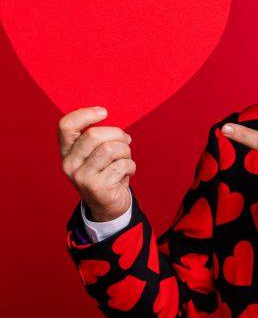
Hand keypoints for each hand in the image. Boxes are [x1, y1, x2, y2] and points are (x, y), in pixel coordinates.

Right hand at [58, 107, 133, 221]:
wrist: (108, 206)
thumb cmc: (106, 172)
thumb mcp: (98, 154)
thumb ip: (100, 138)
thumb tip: (118, 129)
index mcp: (67, 151)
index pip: (65, 126)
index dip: (85, 114)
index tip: (104, 112)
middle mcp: (69, 164)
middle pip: (94, 134)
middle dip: (118, 134)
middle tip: (126, 142)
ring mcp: (81, 177)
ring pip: (110, 149)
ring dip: (126, 151)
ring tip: (126, 159)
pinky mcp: (96, 187)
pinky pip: (122, 165)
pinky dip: (131, 166)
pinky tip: (128, 172)